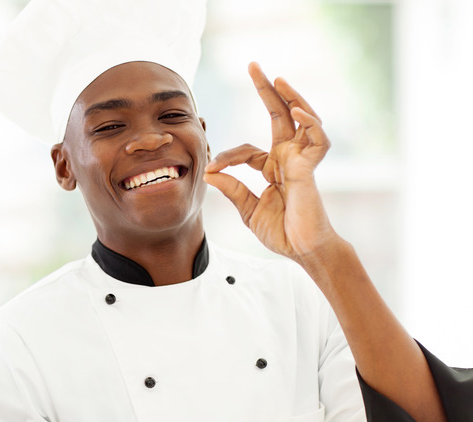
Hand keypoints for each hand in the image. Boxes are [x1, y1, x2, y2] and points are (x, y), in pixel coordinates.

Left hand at [204, 62, 338, 261]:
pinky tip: (296, 109)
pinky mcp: (311, 169)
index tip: (211, 168)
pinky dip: (309, 123)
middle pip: (280, 116)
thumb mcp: (249, 210)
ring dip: (290, 97)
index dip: (228, 156)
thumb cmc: (282, 232)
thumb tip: (209, 173)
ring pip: (302, 119)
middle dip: (267, 91)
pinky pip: (317, 140)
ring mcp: (302, 161)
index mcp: (273, 168)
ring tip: (277, 78)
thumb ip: (232, 190)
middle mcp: (289, 158)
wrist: (302, 250)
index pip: (247, 150)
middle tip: (253, 66)